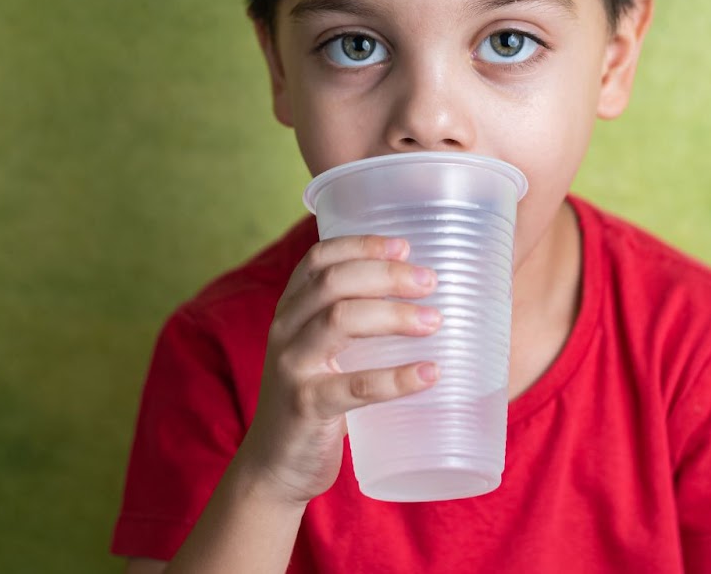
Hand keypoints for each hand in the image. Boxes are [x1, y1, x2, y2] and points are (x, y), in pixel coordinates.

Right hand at [234, 235, 440, 506]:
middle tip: (430, 281)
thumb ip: (352, 322)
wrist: (275, 465)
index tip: (405, 245)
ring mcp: (292, 367)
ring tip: (435, 321)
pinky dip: (396, 378)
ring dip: (394, 315)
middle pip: (334, 282)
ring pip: (341, 321)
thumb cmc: (313, 398)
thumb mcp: (321, 351)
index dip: (361, 245)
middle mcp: (285, 330)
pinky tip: (430, 374)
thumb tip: (426, 297)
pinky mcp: (306, 407)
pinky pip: (354, 386)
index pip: (319, 258)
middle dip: (386, 274)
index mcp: (291, 310)